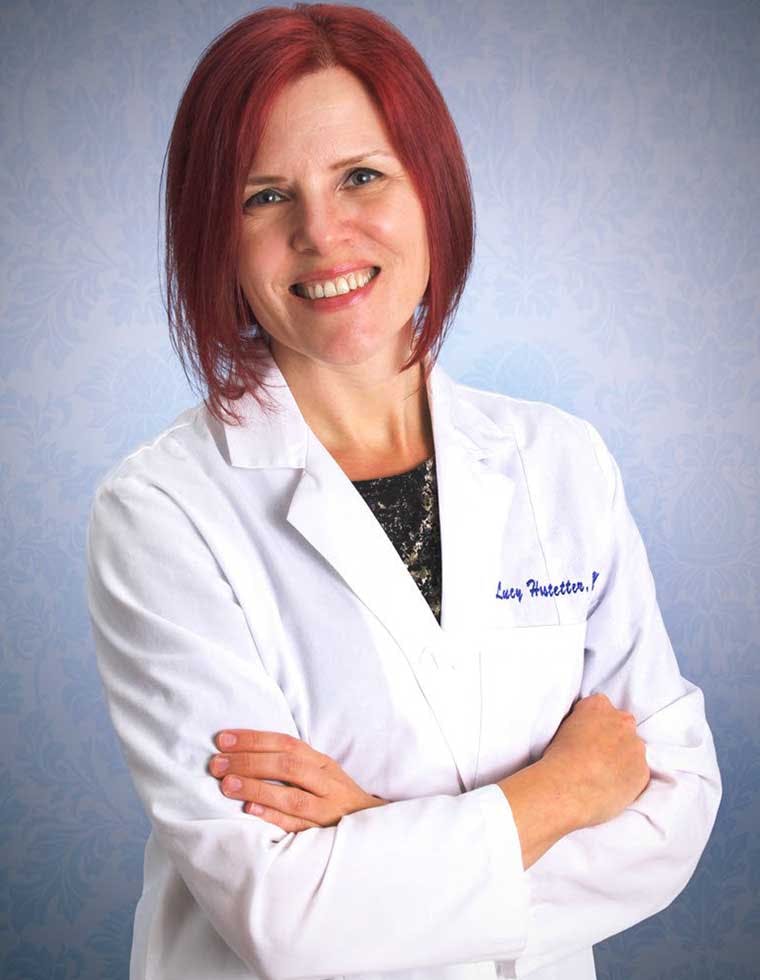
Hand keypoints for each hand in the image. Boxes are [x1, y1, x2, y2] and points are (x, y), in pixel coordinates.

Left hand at [209, 729, 386, 831]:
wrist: (373, 827)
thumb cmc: (335, 797)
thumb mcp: (320, 773)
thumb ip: (292, 763)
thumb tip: (245, 752)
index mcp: (322, 763)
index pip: (286, 744)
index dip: (254, 739)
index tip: (223, 739)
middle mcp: (326, 782)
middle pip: (287, 766)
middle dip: (249, 762)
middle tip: (216, 763)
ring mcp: (327, 809)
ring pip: (291, 796)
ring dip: (257, 789)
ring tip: (227, 784)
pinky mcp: (324, 834)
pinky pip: (297, 826)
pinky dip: (274, 817)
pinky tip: (250, 812)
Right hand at [541, 692, 650, 828]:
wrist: (570, 787)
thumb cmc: (558, 759)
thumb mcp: (560, 728)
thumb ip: (580, 723)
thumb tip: (584, 734)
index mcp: (598, 705)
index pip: (600, 706)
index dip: (593, 723)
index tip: (586, 736)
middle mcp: (622, 721)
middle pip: (622, 725)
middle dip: (613, 737)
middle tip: (596, 756)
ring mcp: (636, 746)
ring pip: (632, 749)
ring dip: (622, 758)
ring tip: (602, 774)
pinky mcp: (643, 770)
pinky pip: (637, 772)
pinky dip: (628, 778)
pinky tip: (610, 786)